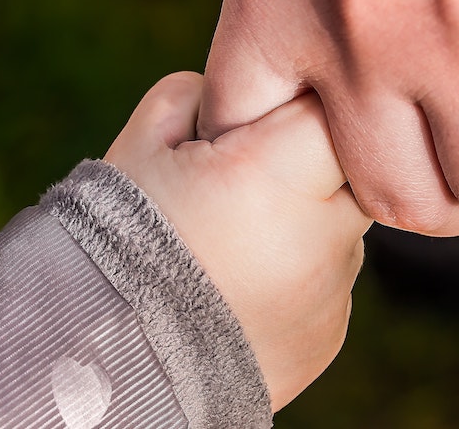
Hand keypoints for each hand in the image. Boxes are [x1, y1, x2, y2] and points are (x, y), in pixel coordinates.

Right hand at [105, 72, 370, 410]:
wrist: (108, 363)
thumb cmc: (115, 243)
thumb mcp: (140, 147)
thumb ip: (198, 98)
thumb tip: (237, 95)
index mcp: (275, 174)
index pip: (330, 108)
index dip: (294, 106)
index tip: (258, 125)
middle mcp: (321, 234)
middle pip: (350, 169)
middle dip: (307, 164)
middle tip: (244, 184)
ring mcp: (331, 290)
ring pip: (340, 228)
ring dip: (302, 223)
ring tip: (231, 245)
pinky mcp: (329, 333)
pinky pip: (327, 281)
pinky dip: (295, 276)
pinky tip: (238, 287)